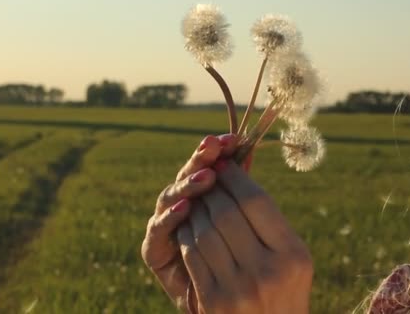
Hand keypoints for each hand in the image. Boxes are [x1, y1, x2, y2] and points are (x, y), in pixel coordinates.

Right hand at [141, 134, 238, 311]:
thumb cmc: (251, 272)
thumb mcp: (256, 232)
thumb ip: (246, 197)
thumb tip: (251, 150)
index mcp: (204, 196)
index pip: (206, 164)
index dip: (216, 151)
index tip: (232, 137)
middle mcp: (183, 207)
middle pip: (187, 175)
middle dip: (202, 161)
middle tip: (215, 145)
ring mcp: (167, 228)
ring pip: (170, 196)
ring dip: (187, 185)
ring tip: (206, 177)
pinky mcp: (154, 252)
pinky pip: (158, 231)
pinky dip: (170, 218)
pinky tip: (185, 209)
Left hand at [177, 160, 313, 313]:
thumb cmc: (283, 290)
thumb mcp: (291, 257)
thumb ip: (269, 220)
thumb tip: (235, 172)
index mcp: (293, 255)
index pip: (256, 200)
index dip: (234, 176)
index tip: (223, 163)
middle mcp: (268, 271)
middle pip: (226, 212)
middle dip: (211, 189)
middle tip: (205, 178)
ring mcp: (238, 289)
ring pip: (203, 230)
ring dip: (195, 210)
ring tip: (196, 201)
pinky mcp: (213, 301)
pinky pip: (191, 254)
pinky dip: (186, 234)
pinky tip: (188, 227)